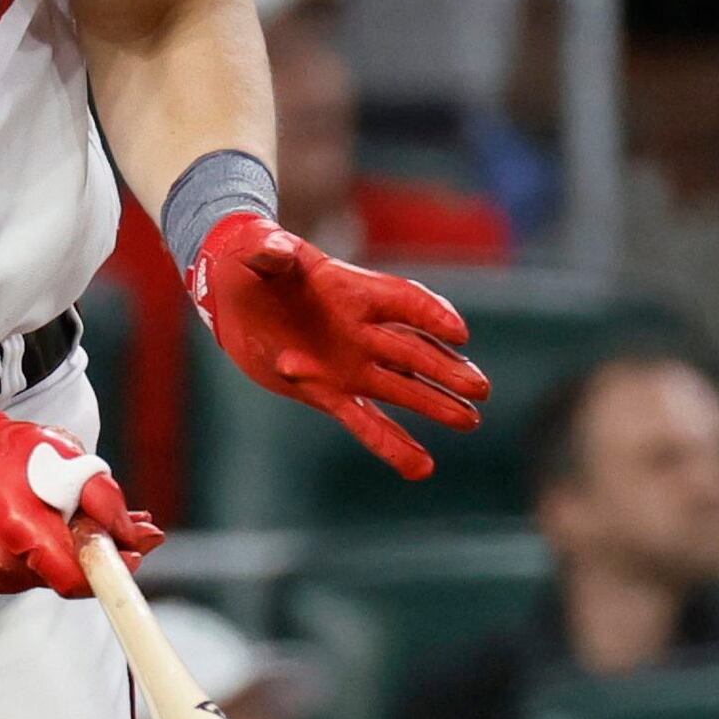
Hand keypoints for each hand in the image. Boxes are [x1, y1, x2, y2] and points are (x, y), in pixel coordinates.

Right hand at [0, 396, 157, 599]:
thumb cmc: (10, 452)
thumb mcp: (66, 455)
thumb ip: (102, 497)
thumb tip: (133, 536)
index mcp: (18, 530)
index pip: (74, 578)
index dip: (111, 570)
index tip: (136, 553)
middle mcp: (4, 562)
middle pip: (73, 575)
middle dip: (109, 552)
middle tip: (141, 528)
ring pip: (61, 572)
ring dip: (89, 549)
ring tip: (111, 520)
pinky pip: (44, 569)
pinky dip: (66, 550)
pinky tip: (78, 525)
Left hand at [187, 213, 490, 478]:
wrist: (238, 292)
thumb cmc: (252, 262)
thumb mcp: (255, 252)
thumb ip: (269, 251)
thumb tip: (274, 250)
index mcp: (354, 290)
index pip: (403, 300)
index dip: (431, 314)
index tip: (458, 333)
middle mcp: (362, 329)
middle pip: (413, 349)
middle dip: (445, 368)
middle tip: (480, 388)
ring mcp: (350, 363)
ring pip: (401, 387)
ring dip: (434, 405)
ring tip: (471, 422)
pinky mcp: (330, 392)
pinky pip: (365, 421)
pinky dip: (392, 443)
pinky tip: (422, 468)